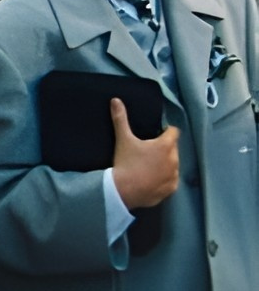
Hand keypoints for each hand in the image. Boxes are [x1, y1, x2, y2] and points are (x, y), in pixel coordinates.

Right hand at [110, 96, 180, 210]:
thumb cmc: (126, 162)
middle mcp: (174, 159)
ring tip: (149, 165)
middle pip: (173, 148)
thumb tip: (116, 100)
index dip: (166, 130)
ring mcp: (174, 175)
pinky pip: (171, 179)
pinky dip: (164, 177)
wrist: (124, 190)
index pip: (174, 131)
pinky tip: (151, 178)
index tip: (155, 133)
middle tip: (148, 150)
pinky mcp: (172, 189)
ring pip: (173, 164)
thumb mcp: (123, 139)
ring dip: (165, 162)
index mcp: (165, 145)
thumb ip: (121, 119)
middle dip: (164, 147)